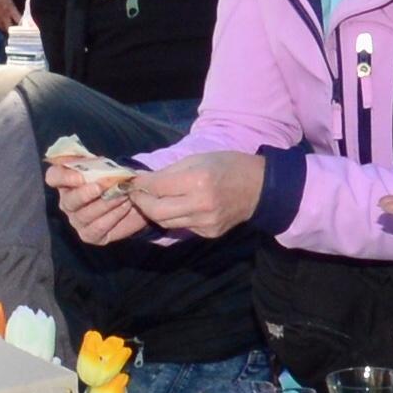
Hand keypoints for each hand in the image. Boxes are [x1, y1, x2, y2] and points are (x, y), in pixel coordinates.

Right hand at [0, 0, 23, 32]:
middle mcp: (4, 18)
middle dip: (14, 31)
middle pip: (10, 29)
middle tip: (16, 30)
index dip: (23, 25)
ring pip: (2, 30)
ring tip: (8, 30)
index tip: (25, 26)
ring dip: (6, 30)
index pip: (19, 21)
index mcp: (11, 10)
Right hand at [45, 160, 148, 243]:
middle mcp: (67, 203)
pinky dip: (113, 216)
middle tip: (101, 187)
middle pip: (68, 201)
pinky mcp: (90, 235)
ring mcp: (77, 221)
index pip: (53, 177)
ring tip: (122, 194)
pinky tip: (125, 206)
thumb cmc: (114, 178)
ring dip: (105, 204)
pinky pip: (97, 228)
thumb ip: (91, 159)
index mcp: (66, 181)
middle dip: (84, 194)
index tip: (80, 177)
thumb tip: (79, 152)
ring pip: (84, 216)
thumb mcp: (104, 163)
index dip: (63, 177)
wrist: (134, 197)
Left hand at [128, 151, 265, 236]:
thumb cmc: (227, 166)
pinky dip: (174, 217)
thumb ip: (169, 172)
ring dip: (154, 211)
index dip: (140, 185)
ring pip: (166, 222)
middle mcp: (201, 205)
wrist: (260, 188)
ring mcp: (205, 223)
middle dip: (140, 202)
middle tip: (136, 194)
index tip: (132, 182)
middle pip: (155, 211)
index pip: (156, 187)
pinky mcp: (208, 233)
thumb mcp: (198, 159)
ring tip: (152, 200)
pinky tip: (178, 206)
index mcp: (198, 181)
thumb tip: (142, 180)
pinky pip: (182, 227)